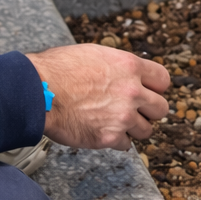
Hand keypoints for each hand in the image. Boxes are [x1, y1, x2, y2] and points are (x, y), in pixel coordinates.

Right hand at [27, 44, 170, 149]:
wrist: (37, 91)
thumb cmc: (56, 70)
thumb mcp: (93, 54)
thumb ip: (116, 66)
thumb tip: (122, 72)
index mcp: (129, 66)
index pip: (163, 80)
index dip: (155, 88)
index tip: (148, 92)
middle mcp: (132, 91)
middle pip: (161, 108)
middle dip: (149, 110)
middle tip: (136, 111)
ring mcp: (122, 116)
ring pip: (147, 130)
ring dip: (134, 128)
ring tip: (117, 123)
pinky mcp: (109, 137)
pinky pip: (126, 145)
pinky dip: (117, 141)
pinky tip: (105, 132)